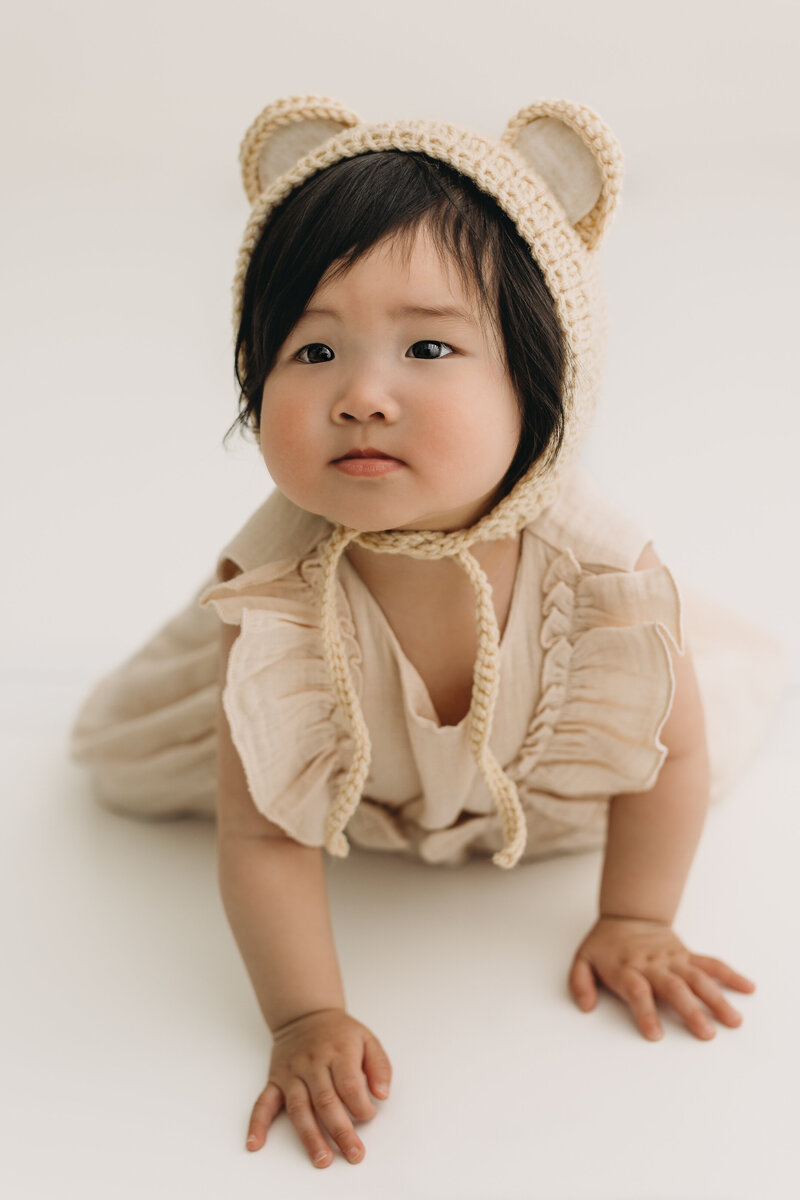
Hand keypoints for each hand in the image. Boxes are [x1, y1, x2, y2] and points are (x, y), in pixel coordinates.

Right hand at [245, 1007, 391, 1167]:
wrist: (306, 1014)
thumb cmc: (339, 1033)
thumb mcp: (367, 1039)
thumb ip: (379, 1066)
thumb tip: (382, 1094)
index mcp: (338, 1053)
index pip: (349, 1085)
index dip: (361, 1105)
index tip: (369, 1116)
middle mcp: (313, 1064)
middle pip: (326, 1101)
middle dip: (341, 1131)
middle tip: (354, 1154)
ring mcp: (292, 1073)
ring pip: (299, 1108)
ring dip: (310, 1136)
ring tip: (322, 1159)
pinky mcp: (275, 1080)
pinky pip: (263, 1102)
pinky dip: (258, 1123)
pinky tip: (256, 1143)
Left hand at [567, 916, 756, 1040]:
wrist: (627, 915)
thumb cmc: (605, 944)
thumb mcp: (582, 959)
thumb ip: (579, 983)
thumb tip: (585, 1006)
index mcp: (627, 968)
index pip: (637, 991)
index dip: (646, 1012)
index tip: (655, 1035)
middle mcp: (653, 965)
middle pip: (673, 987)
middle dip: (690, 1011)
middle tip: (706, 1033)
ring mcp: (673, 959)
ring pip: (698, 978)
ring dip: (717, 999)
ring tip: (733, 1021)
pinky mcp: (687, 955)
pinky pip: (710, 964)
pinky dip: (730, 975)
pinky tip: (748, 988)